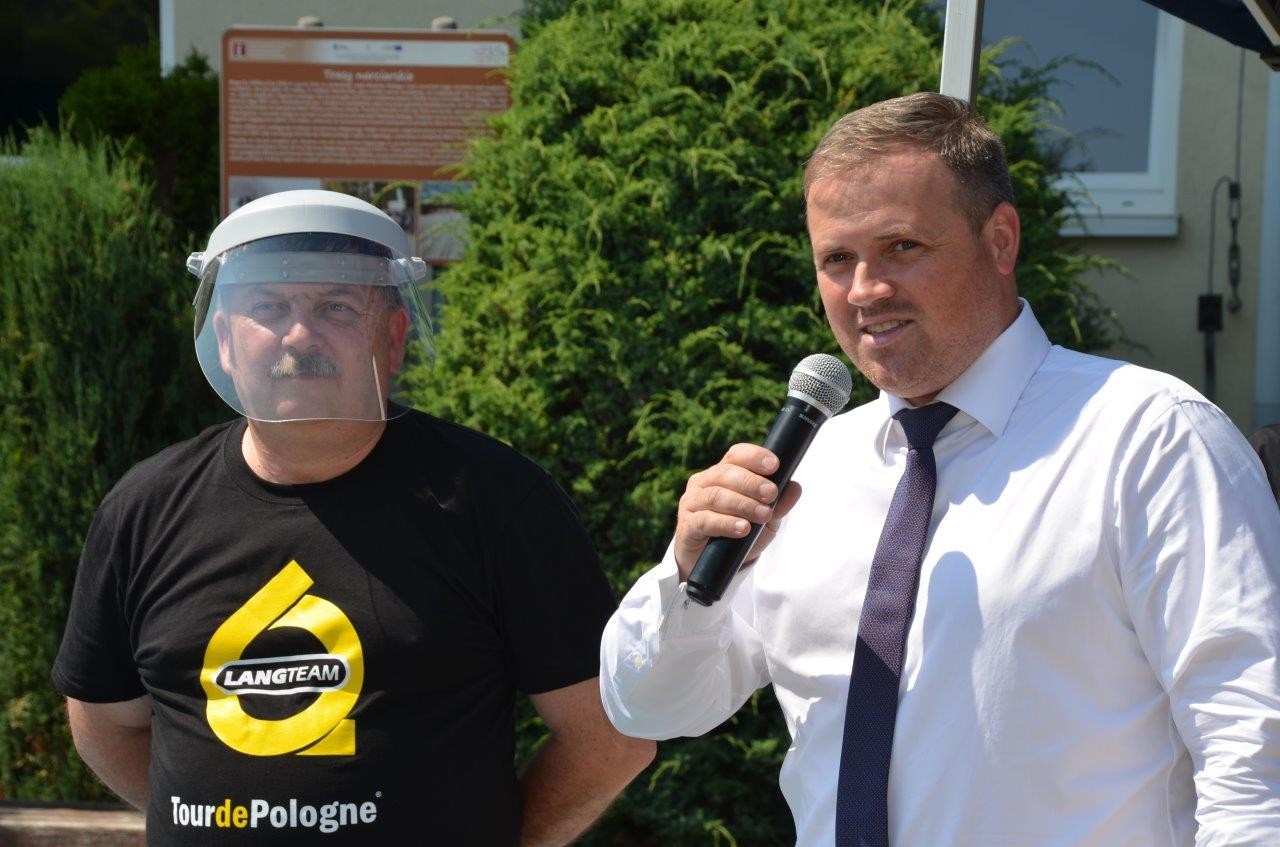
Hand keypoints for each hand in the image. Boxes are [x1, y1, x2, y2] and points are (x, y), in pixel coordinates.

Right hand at [674, 443, 802, 580]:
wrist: (716, 567)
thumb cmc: (740, 535)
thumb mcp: (766, 520)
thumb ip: (779, 504)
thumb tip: (795, 488)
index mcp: (722, 474)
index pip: (736, 455)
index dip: (754, 456)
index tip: (774, 465)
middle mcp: (703, 483)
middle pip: (725, 473)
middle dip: (751, 483)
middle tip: (771, 495)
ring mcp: (692, 503)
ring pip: (715, 495)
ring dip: (742, 504)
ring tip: (762, 515)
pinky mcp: (687, 526)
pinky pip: (705, 520)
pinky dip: (726, 523)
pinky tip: (743, 528)